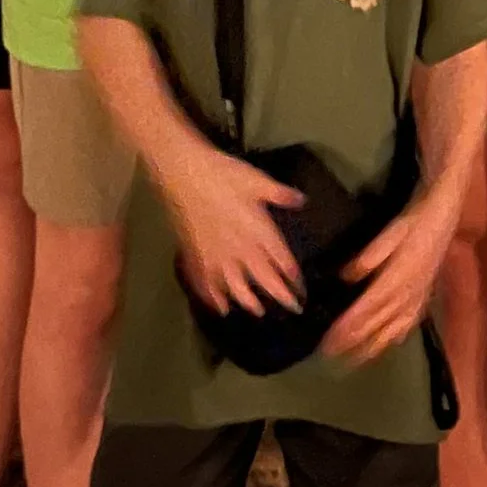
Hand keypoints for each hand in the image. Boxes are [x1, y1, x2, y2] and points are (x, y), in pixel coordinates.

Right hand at [162, 144, 304, 317]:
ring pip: (237, 289)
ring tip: (258, 311)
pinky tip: (220, 308)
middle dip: (280, 296)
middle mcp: (241, 251)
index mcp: (259, 232)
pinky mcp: (196, 258)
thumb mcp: (257, 179)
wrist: (183, 174)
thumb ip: (280, 193)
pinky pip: (207, 286)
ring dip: (250, 302)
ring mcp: (217, 258)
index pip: (282, 261)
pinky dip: (214, 300)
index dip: (293, 277)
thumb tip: (301, 200)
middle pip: (264, 280)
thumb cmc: (223, 174)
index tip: (302, 289)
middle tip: (292, 309)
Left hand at [322, 185, 462, 364]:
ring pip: (392, 329)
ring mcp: (416, 299)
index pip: (366, 310)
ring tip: (354, 361)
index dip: (347, 328)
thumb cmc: (413, 222)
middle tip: (330, 355)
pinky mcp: (424, 297)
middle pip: (376, 324)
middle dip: (352, 342)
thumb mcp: (390, 233)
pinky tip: (390, 344)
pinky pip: (409, 323)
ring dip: (372, 347)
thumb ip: (369, 257)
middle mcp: (406, 295)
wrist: (443, 217)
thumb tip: (345, 277)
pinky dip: (397, 336)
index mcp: (396, 279)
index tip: (329, 341)